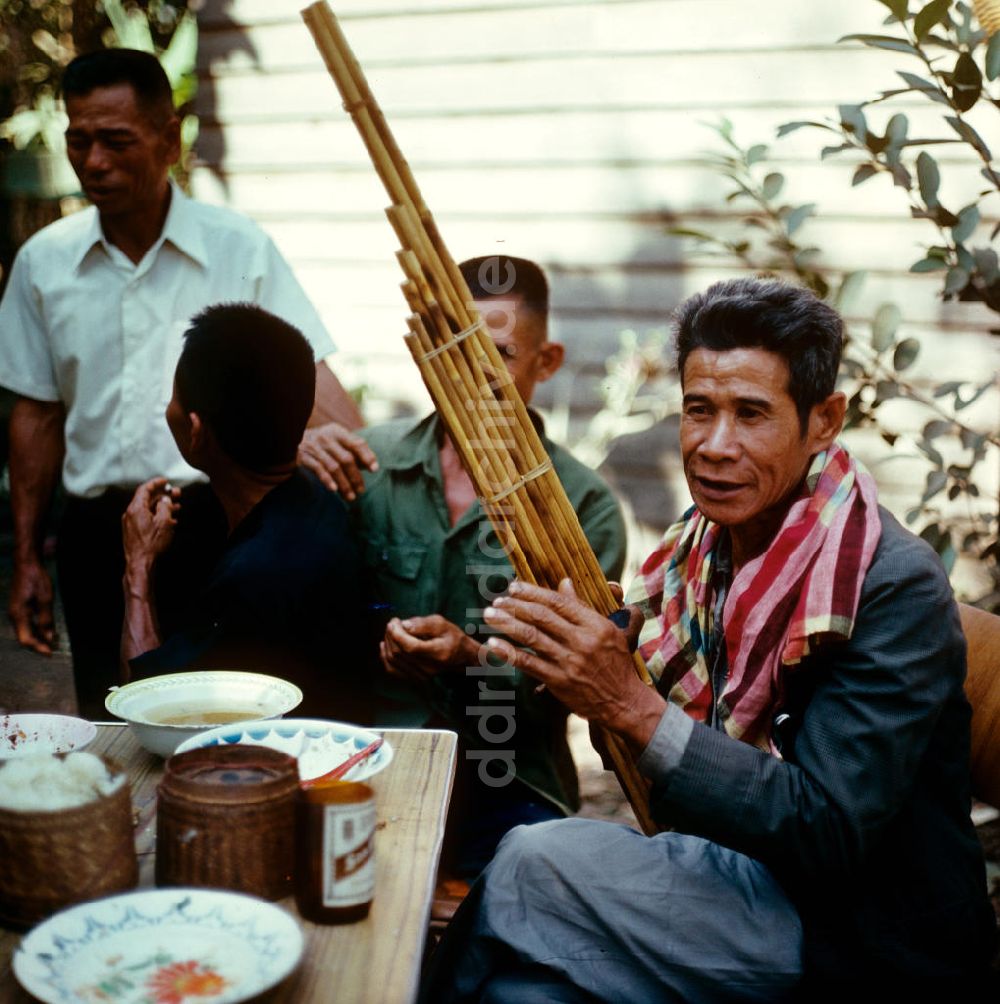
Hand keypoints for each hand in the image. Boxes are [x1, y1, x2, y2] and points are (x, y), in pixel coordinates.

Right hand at [8, 557, 55, 654]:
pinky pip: (28, 623)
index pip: (26, 639)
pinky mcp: (21, 608)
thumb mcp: (46, 599)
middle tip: (54, 650)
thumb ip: (46, 618)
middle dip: (39, 645)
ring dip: (39, 637)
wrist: (27, 564)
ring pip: (27, 631)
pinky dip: (37, 628)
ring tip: (54, 642)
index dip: (38, 648)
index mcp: (19, 614)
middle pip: (25, 637)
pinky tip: (48, 630)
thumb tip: (49, 637)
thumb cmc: (36, 579)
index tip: (51, 654)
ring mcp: (17, 611)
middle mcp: (15, 615)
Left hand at [122, 478, 179, 575]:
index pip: (145, 489)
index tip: (165, 481)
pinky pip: (146, 518)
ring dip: (162, 506)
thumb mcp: (164, 522)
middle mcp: (131, 513)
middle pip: (147, 499)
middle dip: (163, 496)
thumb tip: (165, 500)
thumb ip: (165, 507)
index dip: (156, 483)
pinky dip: (157, 516)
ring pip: (148, 509)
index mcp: (136, 508)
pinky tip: (168, 520)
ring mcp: (131, 523)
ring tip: (176, 507)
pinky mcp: (133, 531)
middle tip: (176, 494)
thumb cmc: (152, 544)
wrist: (141, 562)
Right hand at [298, 423, 377, 500]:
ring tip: (351, 497)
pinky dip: (327, 480)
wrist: (289, 438)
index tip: (374, 470)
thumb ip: (353, 451)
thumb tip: (371, 466)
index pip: (357, 443)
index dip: (367, 456)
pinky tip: (334, 490)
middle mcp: (326, 437)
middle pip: (346, 458)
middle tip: (361, 490)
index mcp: (338, 432)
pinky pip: (318, 469)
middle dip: (356, 477)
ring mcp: (314, 447)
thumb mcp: (337, 441)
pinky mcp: (303, 457)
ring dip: (344, 484)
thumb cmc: (320, 443)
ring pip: (334, 467)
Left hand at [380, 615, 480, 682]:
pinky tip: (385, 645)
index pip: (410, 647)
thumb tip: (403, 625)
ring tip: (391, 631)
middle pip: (399, 653)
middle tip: (393, 623)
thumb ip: (422, 624)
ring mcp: (421, 676)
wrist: (461, 656)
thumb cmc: (452, 637)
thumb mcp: (442, 624)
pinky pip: (392, 669)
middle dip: (390, 635)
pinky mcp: (414, 678)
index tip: (394, 621)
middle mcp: (429, 668)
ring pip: (393, 661)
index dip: (397, 633)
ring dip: (388, 643)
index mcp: (438, 654)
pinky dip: (385, 656)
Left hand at [483, 579, 664, 748]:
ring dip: (506, 623)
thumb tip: (564, 583)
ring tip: (489, 615)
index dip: (533, 592)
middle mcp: (582, 640)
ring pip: (531, 636)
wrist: (624, 702)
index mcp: (595, 624)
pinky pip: (528, 663)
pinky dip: (508, 653)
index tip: (514, 586)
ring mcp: (569, 661)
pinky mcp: (559, 681)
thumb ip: (582, 607)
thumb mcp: (607, 631)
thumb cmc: (615, 664)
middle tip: (497, 599)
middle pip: (542, 616)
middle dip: (515, 605)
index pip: (559, 602)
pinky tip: (493, 644)